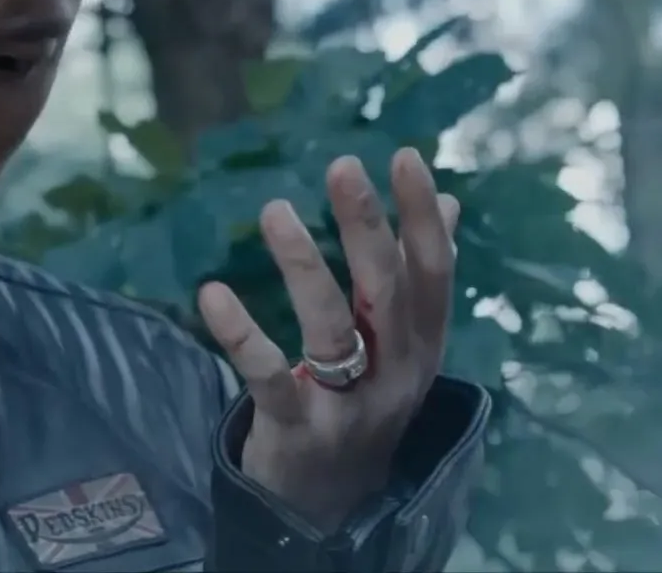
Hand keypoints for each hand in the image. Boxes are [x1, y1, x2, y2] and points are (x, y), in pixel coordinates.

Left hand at [198, 148, 459, 531]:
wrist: (333, 505)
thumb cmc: (367, 405)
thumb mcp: (403, 345)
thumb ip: (419, 277)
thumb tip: (449, 202)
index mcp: (423, 345)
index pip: (433, 274)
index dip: (422, 218)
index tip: (406, 156)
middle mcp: (396, 374)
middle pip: (387, 291)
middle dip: (367, 226)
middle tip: (341, 165)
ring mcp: (348, 405)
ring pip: (331, 329)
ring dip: (304, 266)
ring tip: (274, 210)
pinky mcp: (297, 429)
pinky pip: (269, 377)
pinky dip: (241, 335)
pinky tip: (212, 293)